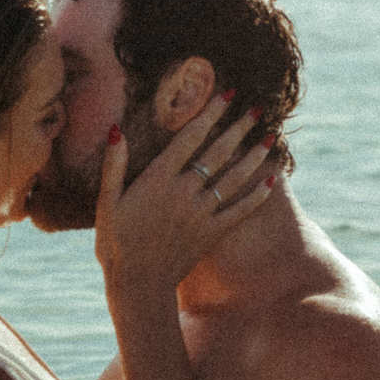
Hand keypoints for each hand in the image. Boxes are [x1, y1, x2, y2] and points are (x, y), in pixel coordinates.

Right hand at [96, 92, 274, 286]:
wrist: (137, 284)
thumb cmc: (116, 243)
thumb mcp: (107, 202)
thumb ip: (114, 165)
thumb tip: (117, 131)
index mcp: (158, 179)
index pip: (190, 137)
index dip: (210, 113)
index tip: (227, 95)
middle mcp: (184, 192)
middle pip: (218, 153)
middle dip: (239, 128)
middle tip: (257, 109)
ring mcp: (200, 213)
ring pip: (234, 179)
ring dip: (254, 156)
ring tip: (270, 138)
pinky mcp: (211, 233)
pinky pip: (240, 211)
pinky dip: (258, 195)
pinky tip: (273, 180)